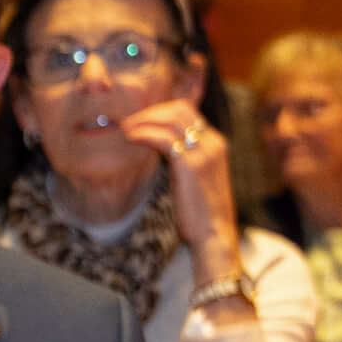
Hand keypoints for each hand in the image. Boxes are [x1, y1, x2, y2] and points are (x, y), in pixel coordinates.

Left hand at [117, 99, 239, 272]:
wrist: (213, 232)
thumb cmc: (199, 210)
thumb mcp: (193, 177)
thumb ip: (183, 158)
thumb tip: (160, 147)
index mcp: (215, 143)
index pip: (187, 111)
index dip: (159, 111)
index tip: (139, 120)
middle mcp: (213, 142)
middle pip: (179, 109)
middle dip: (149, 112)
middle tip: (128, 123)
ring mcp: (204, 152)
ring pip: (171, 119)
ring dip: (143, 121)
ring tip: (125, 130)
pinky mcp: (191, 165)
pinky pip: (164, 138)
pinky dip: (144, 133)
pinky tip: (132, 139)